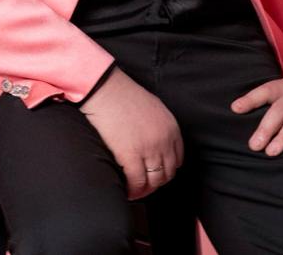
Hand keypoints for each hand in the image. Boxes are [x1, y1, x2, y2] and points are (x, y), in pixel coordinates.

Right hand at [80, 68, 184, 200]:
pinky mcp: (131, 156)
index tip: (155, 174)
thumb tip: (157, 145)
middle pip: (167, 174)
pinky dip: (132, 191)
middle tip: (144, 187)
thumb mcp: (154, 109)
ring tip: (135, 191)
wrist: (106, 90)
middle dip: (156, 183)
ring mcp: (149, 149)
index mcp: (172, 129)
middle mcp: (165, 141)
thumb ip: (160, 128)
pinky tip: (126, 191)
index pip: (177, 160)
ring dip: (145, 190)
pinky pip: (137, 182)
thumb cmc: (124, 96)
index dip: (166, 171)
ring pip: (154, 181)